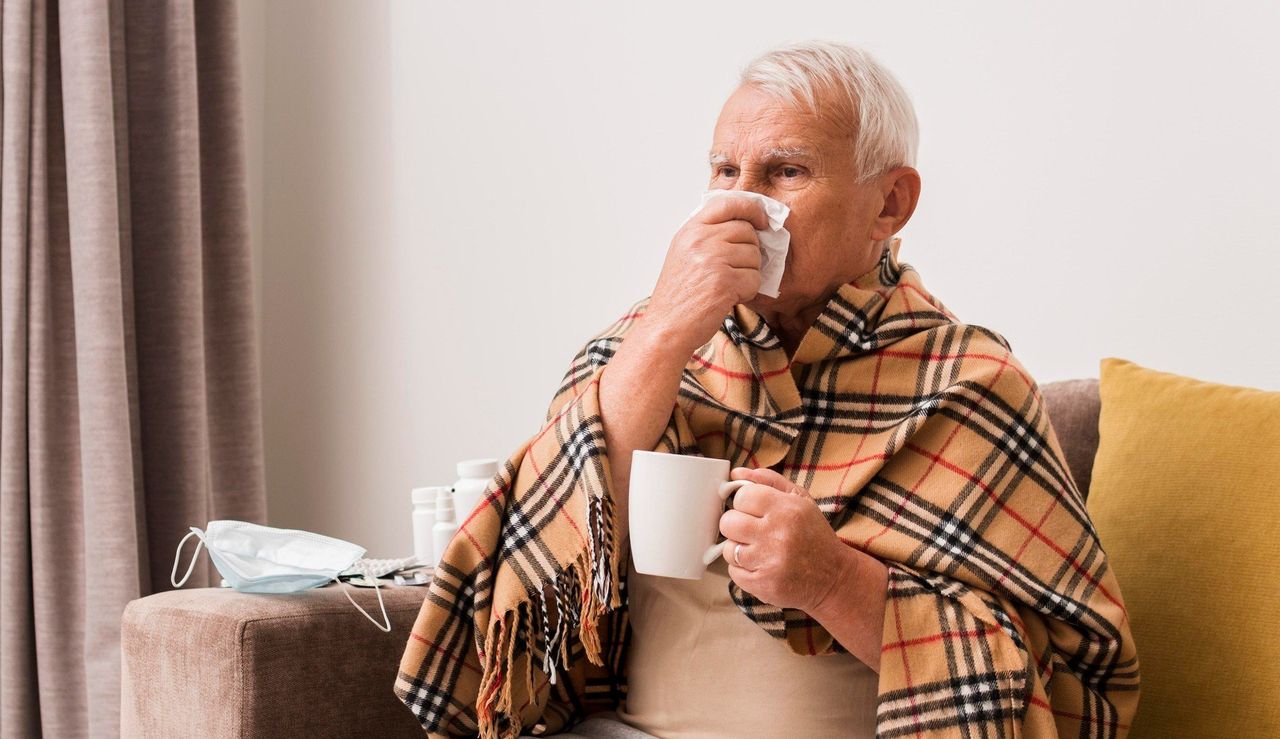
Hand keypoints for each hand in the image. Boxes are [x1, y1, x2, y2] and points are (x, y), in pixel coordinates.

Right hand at [642, 197, 766, 356]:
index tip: (762, 221)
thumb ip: (708, 234)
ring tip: (726, 287)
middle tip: (733, 271)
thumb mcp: (684, 253)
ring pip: (754, 256)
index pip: (729, 203)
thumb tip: (746, 223)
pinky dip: (747, 292)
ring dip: (748, 274)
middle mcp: (700, 239)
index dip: (752, 209)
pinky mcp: (725, 281)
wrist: (666, 328)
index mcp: (690, 230)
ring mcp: (713, 259)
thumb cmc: (678, 295)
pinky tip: (727, 298)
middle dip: (749, 252)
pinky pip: (755, 279)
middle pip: (747, 231)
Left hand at [716, 466, 858, 614]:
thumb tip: (735, 472)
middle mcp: (777, 535)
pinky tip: (761, 566)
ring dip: (739, 549)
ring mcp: (769, 562)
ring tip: (760, 550)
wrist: (833, 577)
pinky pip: (733, 572)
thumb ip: (768, 480)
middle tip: (753, 530)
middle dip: (737, 525)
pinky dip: (743, 569)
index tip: (754, 510)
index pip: (742, 496)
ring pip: (728, 549)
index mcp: (787, 509)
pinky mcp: (763, 585)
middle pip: (728, 522)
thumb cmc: (813, 534)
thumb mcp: (800, 499)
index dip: (744, 502)